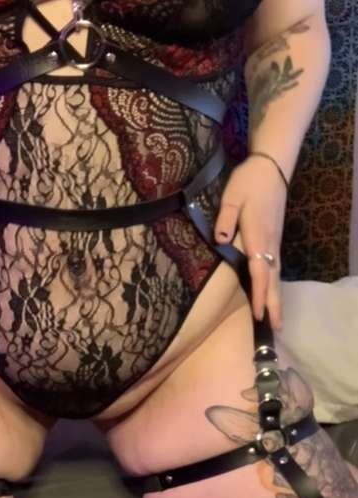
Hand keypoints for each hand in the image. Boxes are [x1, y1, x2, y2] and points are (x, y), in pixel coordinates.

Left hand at [213, 154, 287, 330]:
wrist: (270, 168)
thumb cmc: (248, 182)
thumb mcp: (231, 196)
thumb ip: (225, 218)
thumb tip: (220, 240)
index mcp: (258, 235)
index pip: (259, 270)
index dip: (258, 293)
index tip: (259, 314)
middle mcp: (269, 243)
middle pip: (273, 279)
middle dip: (274, 304)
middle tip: (276, 329)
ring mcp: (274, 241)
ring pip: (276, 275)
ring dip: (276, 297)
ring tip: (277, 320)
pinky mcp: (274, 238)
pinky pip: (275, 267)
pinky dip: (274, 285)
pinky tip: (271, 293)